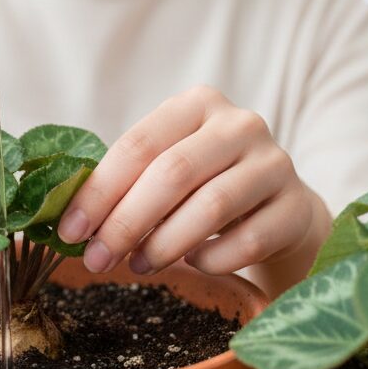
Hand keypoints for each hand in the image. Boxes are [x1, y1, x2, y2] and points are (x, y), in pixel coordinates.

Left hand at [58, 85, 318, 278]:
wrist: (281, 208)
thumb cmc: (207, 185)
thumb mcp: (169, 168)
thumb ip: (127, 182)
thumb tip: (71, 224)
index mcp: (198, 104)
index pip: (139, 144)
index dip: (100, 190)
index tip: (71, 231)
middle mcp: (240, 124)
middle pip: (173, 173)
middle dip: (126, 221)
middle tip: (98, 259)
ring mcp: (274, 162)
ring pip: (211, 206)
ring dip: (164, 244)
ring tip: (139, 265)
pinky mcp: (297, 205)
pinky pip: (248, 240)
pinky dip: (211, 259)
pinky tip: (194, 265)